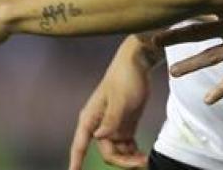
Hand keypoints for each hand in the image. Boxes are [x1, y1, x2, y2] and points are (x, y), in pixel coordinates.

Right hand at [68, 38, 155, 169]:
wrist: (138, 62)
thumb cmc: (125, 77)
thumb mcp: (121, 99)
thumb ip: (111, 119)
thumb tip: (98, 136)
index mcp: (91, 118)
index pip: (80, 145)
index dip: (76, 161)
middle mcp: (99, 125)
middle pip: (107, 152)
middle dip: (122, 161)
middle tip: (142, 163)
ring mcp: (112, 125)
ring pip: (118, 151)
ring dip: (130, 158)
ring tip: (146, 161)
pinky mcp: (125, 124)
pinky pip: (127, 144)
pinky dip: (134, 152)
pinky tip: (144, 156)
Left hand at [152, 0, 222, 104]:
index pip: (202, 3)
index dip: (181, 4)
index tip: (161, 4)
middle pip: (199, 31)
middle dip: (175, 35)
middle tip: (153, 40)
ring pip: (213, 55)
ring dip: (192, 64)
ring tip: (173, 73)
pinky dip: (222, 89)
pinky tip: (208, 100)